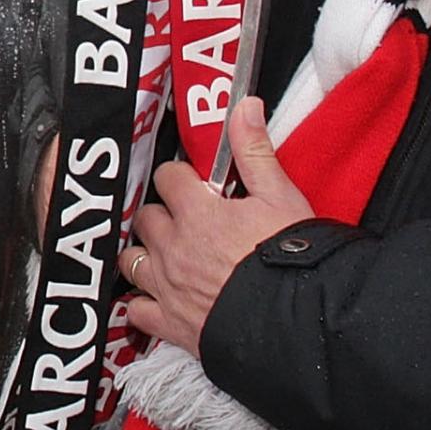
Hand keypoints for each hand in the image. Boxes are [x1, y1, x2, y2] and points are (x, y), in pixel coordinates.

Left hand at [121, 98, 313, 357]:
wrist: (300, 320)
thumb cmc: (293, 257)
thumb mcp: (281, 197)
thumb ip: (254, 151)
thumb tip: (244, 105)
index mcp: (198, 212)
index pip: (166, 177)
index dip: (179, 178)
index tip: (193, 186)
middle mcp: (173, 247)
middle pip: (145, 217)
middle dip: (160, 215)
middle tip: (183, 221)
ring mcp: (167, 287)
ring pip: (130, 260)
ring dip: (144, 254)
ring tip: (165, 256)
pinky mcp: (171, 325)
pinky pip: (136, 311)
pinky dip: (142, 303)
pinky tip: (156, 299)